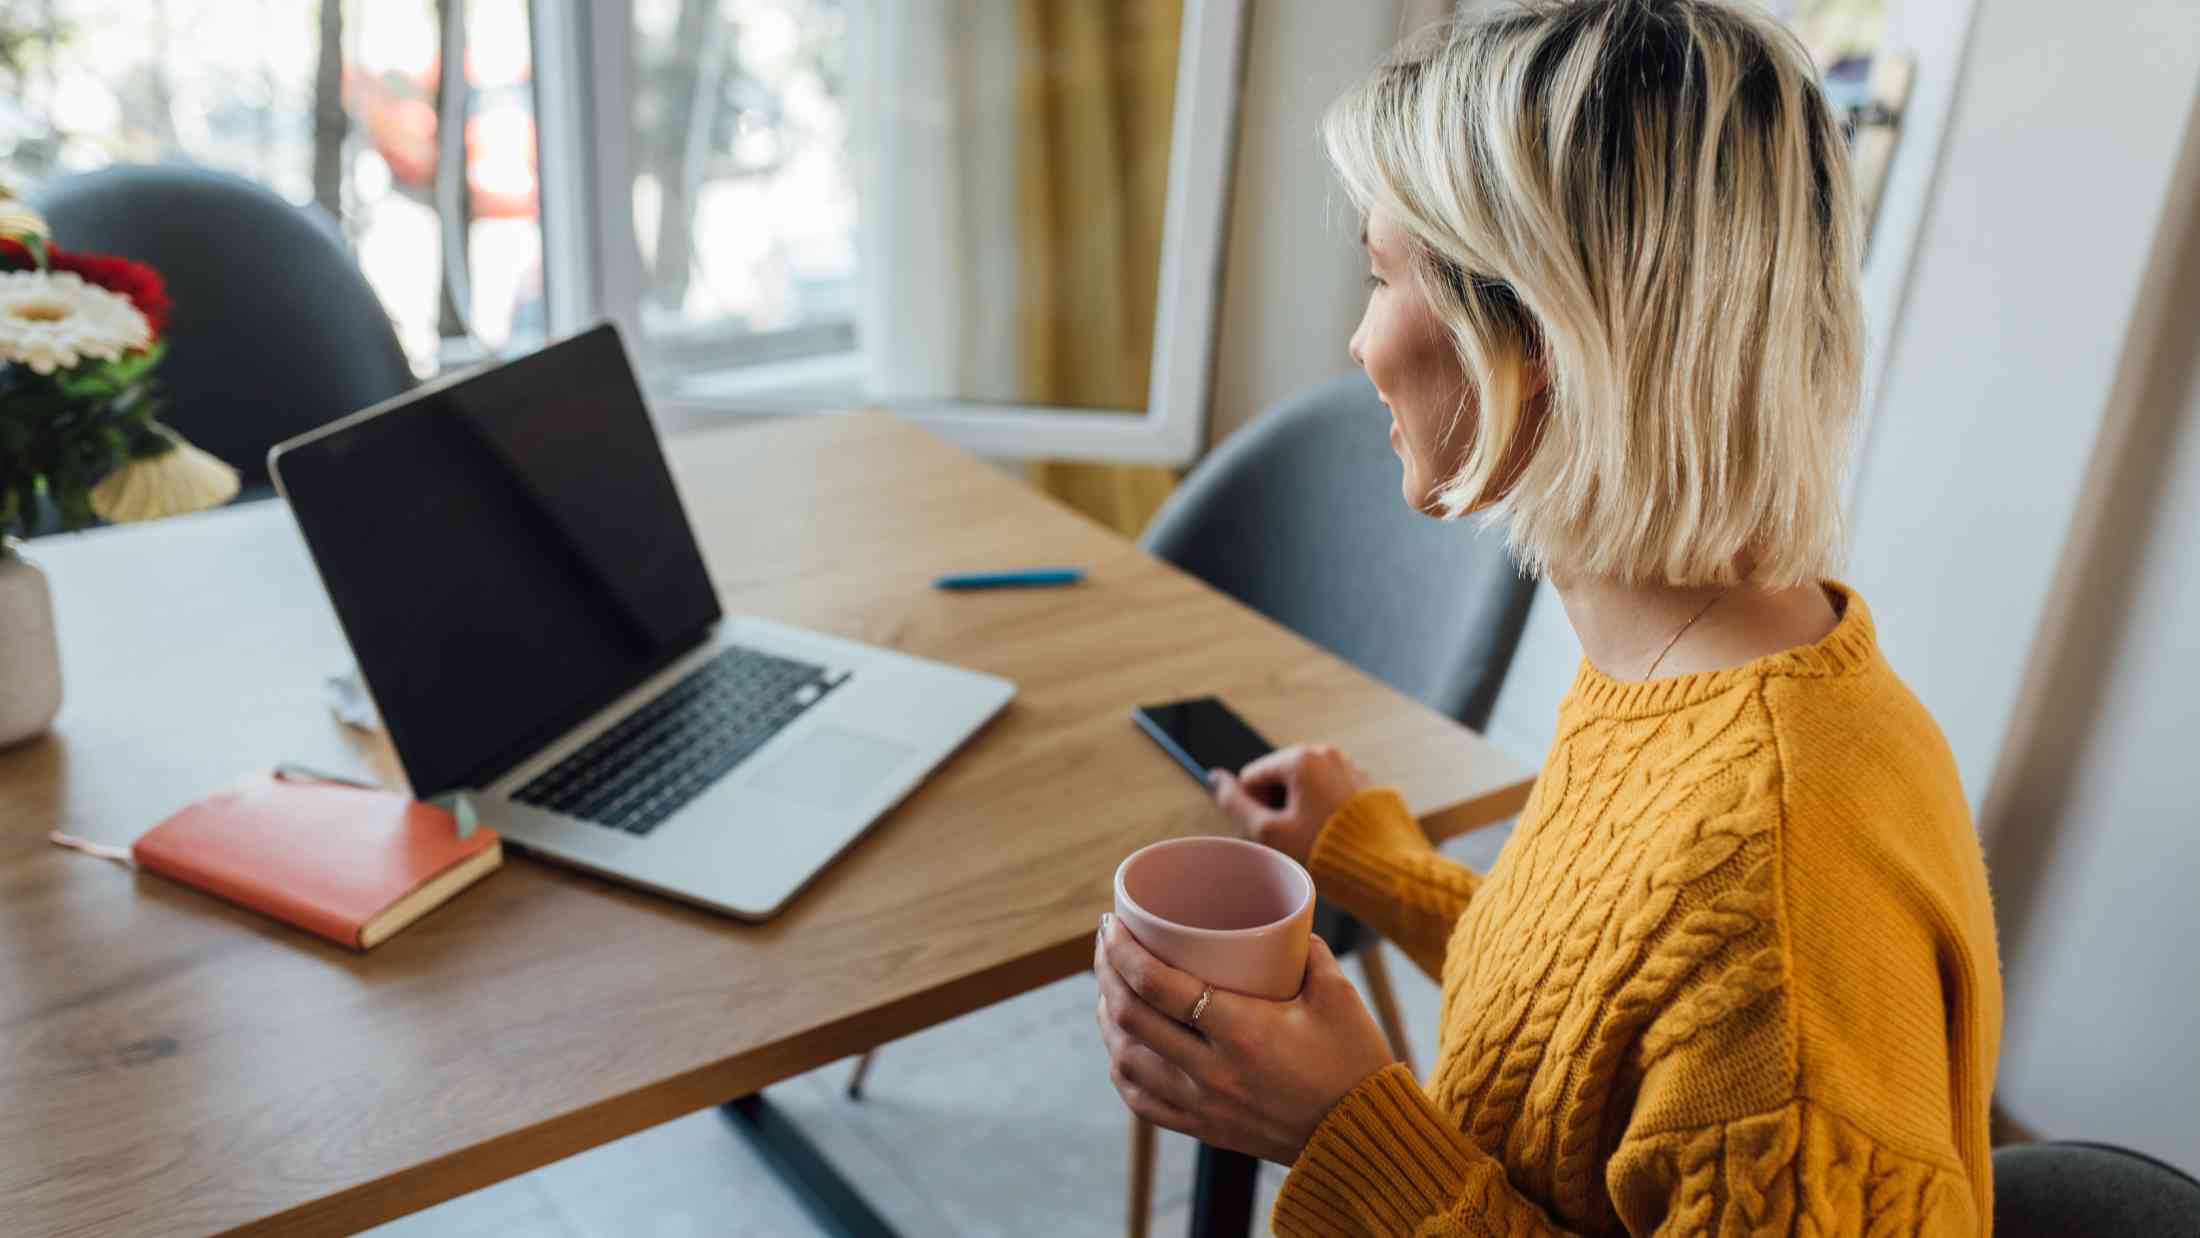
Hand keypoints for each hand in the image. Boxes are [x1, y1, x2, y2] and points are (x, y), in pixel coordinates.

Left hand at [1093, 914, 1395, 1165]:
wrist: (1364, 1138)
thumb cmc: (1355, 1062)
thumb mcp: (1337, 995)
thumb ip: (1307, 950)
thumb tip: (1282, 922)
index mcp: (1241, 1032)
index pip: (1156, 985)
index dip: (1122, 950)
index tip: (1111, 922)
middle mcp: (1211, 1072)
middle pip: (1130, 1018)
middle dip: (1106, 973)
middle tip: (1106, 942)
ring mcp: (1203, 1106)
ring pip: (1126, 1060)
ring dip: (1107, 1019)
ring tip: (1109, 988)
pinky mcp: (1204, 1129)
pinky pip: (1142, 1100)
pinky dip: (1122, 1068)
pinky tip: (1121, 1044)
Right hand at [1210, 743, 1369, 865]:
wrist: (1383, 866)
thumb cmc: (1325, 851)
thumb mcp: (1269, 832)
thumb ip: (1235, 803)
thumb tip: (1215, 778)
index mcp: (1300, 758)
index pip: (1253, 776)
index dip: (1255, 808)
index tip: (1275, 831)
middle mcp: (1326, 753)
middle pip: (1279, 778)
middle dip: (1279, 806)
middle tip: (1293, 838)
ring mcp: (1348, 766)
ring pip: (1305, 785)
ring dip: (1300, 808)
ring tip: (1314, 837)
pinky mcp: (1363, 782)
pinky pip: (1329, 791)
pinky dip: (1323, 809)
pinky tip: (1331, 833)